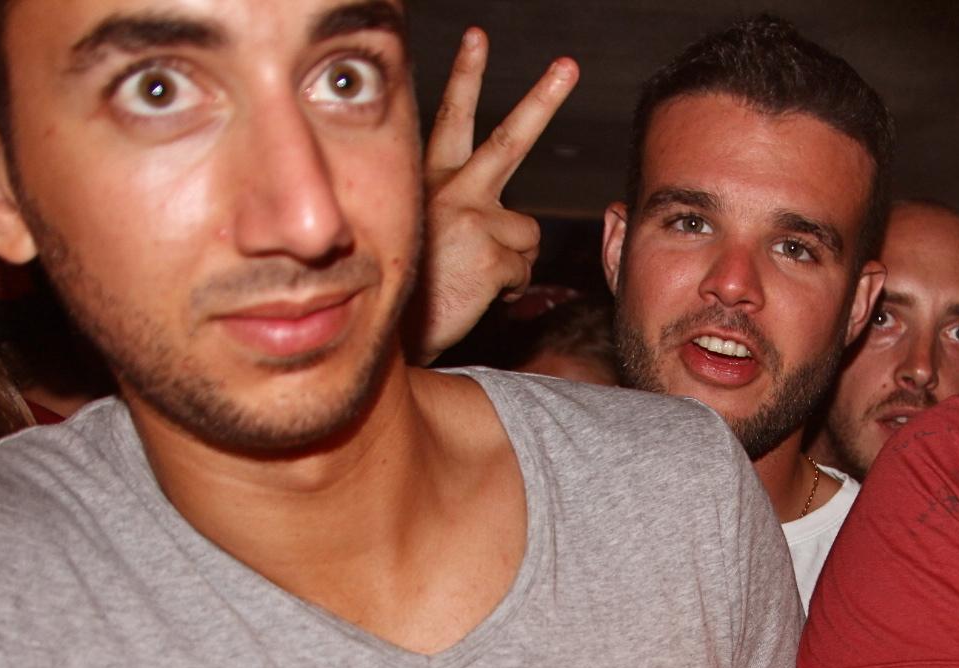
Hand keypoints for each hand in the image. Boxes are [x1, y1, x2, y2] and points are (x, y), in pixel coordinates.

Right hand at [407, 27, 577, 363]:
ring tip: (476, 279)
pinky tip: (477, 295)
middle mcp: (451, 189)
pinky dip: (510, 289)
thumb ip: (462, 217)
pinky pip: (524, 269)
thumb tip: (511, 227)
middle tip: (568, 66)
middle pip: (510, 139)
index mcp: (431, 181)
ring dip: (514, 261)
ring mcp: (471, 216)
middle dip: (543, 98)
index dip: (466, 76)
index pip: (450, 119)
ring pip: (528, 232)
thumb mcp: (425, 239)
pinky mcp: (489, 250)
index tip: (477, 38)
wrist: (390, 339)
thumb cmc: (409, 294)